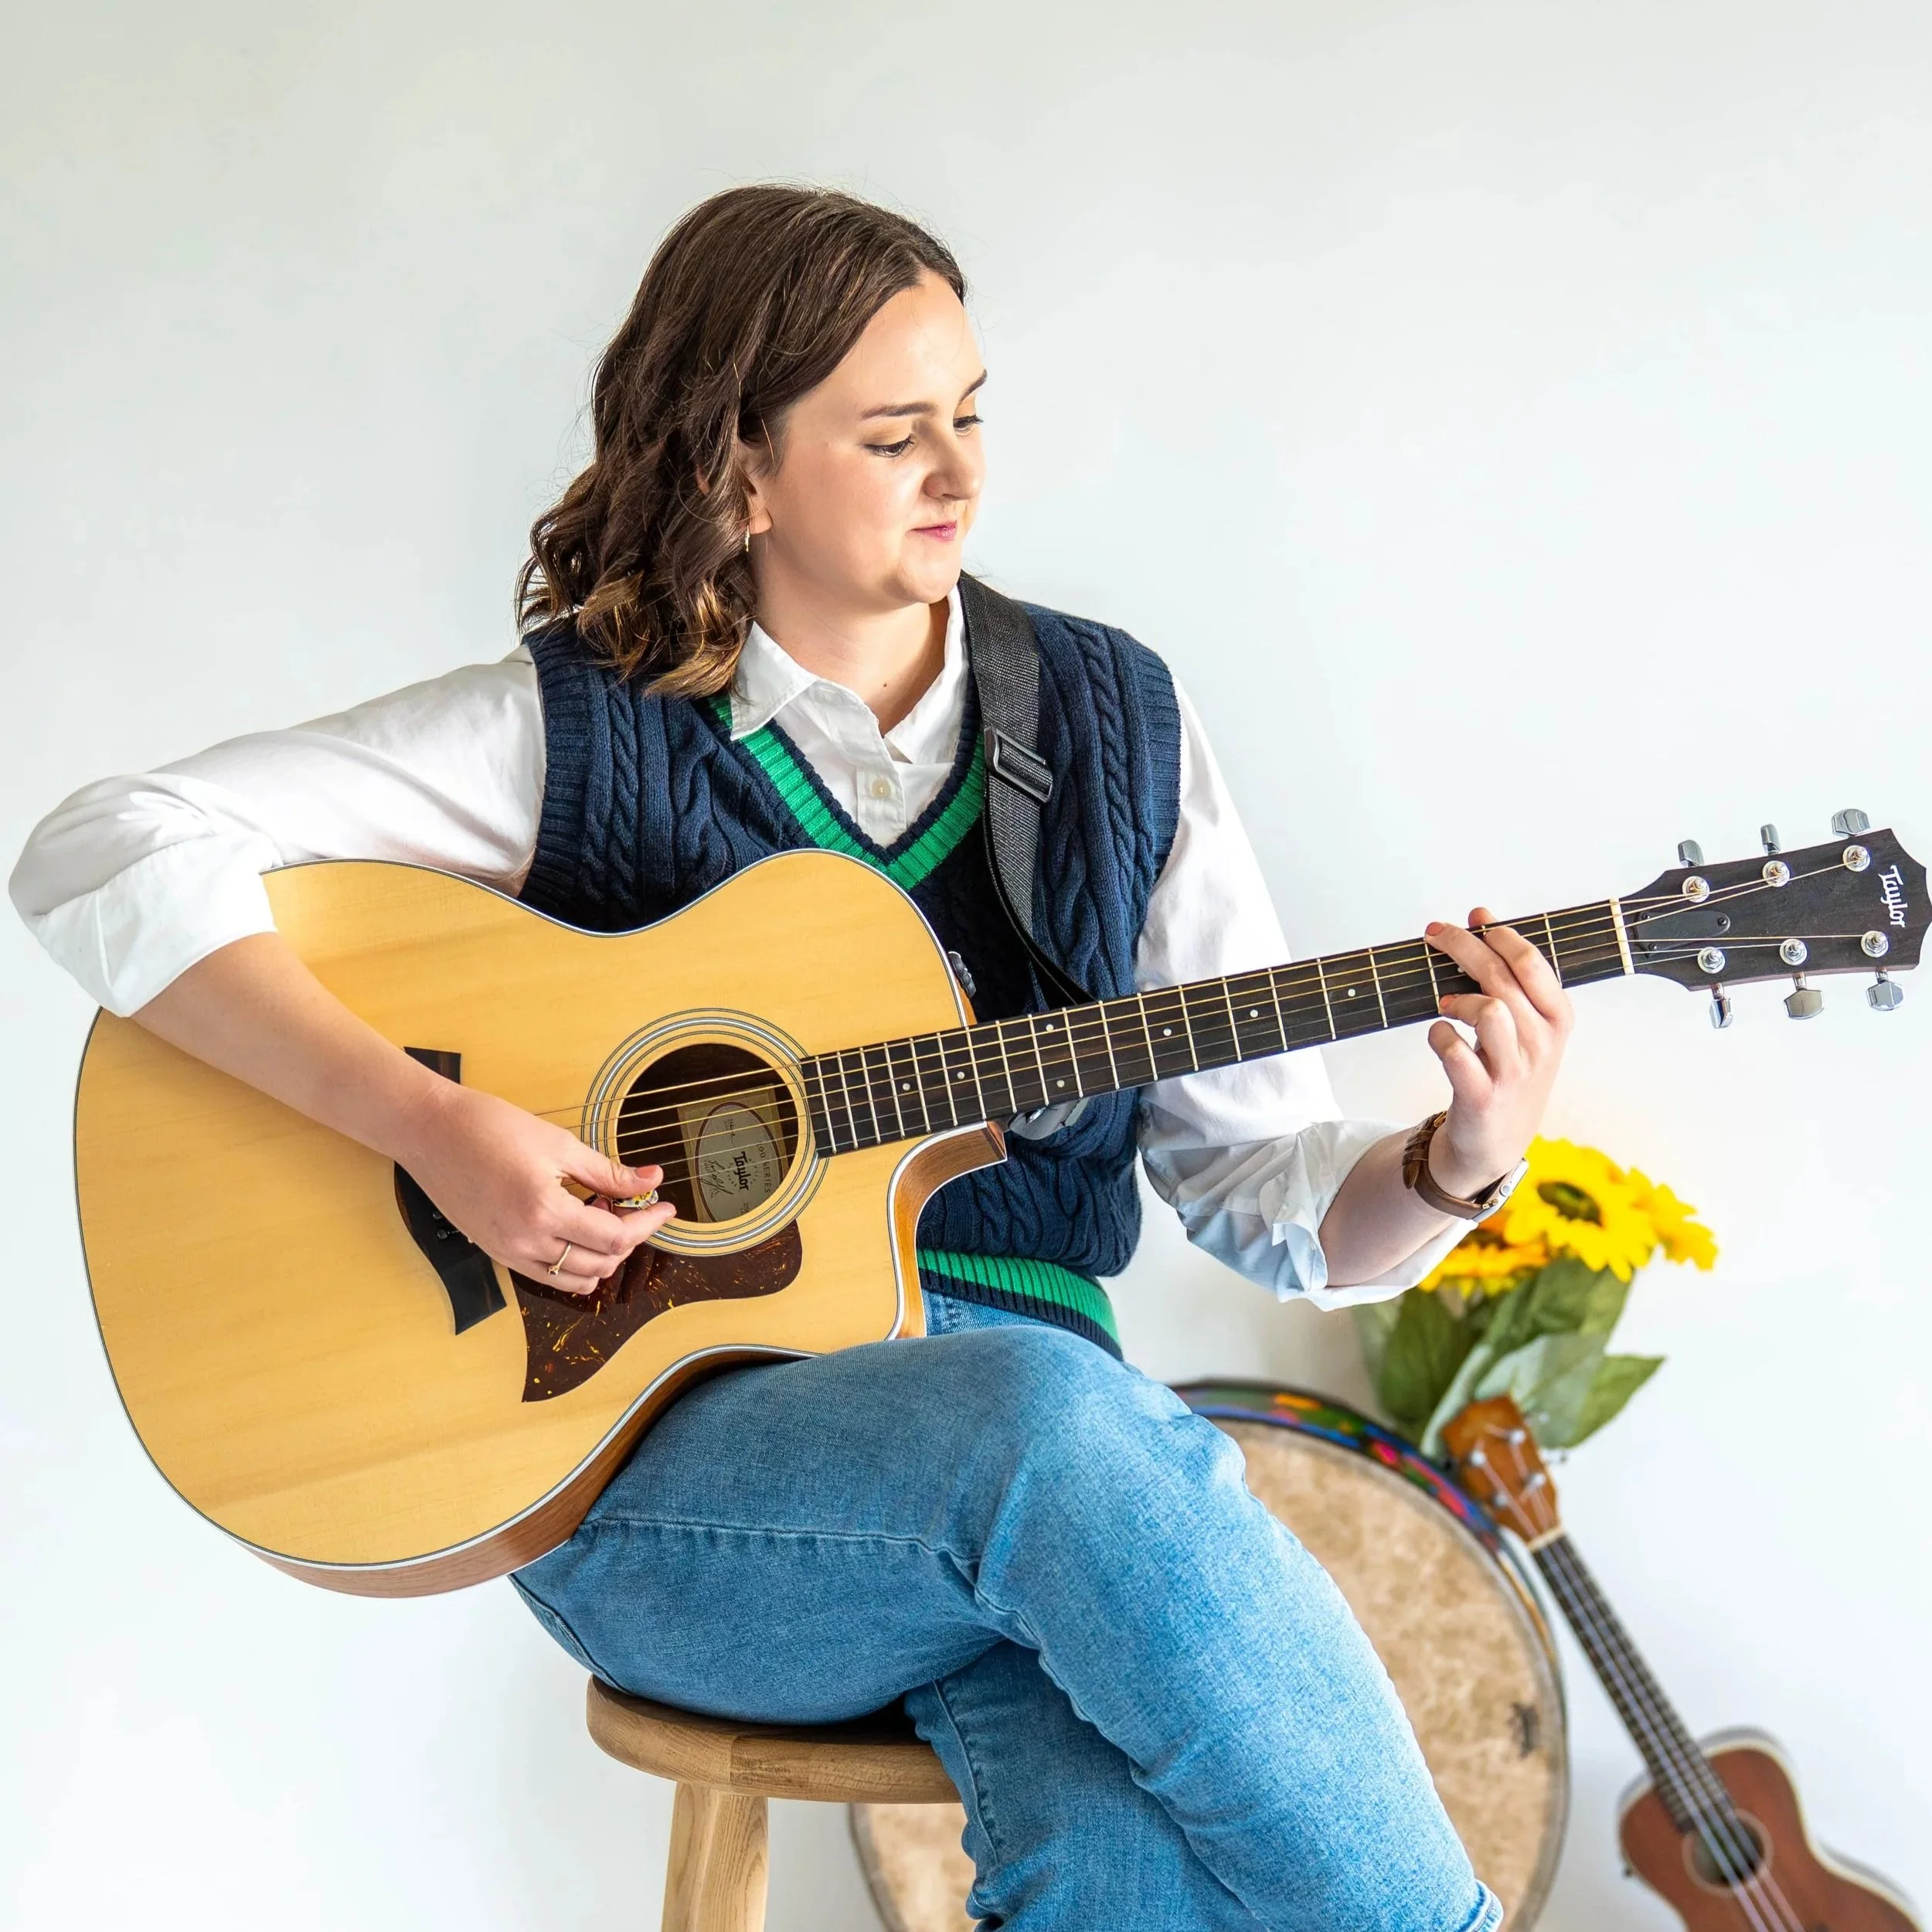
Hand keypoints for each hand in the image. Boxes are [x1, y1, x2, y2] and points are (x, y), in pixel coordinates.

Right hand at [396, 1081, 675, 1295]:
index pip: (615, 1237)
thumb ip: (608, 1172)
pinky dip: (572, 1261)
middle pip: (600, 1264)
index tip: (666, 1207)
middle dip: (629, 1239)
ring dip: (601, 1256)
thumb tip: (651, 1180)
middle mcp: (525, 1242)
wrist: (430, 1131)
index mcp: (544, 1210)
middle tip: (636, 1206)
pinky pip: (546, 1275)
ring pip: (575, 1280)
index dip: (648, 1224)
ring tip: (602, 1216)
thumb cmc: (490, 1127)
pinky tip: (575, 1226)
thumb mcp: (559, 1144)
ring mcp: (508, 1253)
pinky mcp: (495, 1253)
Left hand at [1422, 905, 1572, 1198]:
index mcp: (1557, 1020)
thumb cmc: (1509, 1073)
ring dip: (1460, 998)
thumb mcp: (1527, 1028)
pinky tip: (1440, 1036)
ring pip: (1490, 1011)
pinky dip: (1440, 1037)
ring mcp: (1513, 1071)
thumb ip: (1511, 981)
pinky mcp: (1482, 1095)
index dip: (1501, 934)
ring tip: (1447, 1003)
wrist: (1497, 1140)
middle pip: (1503, 978)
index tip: (1475, 918)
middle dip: (1464, 947)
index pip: (1533, 964)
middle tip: (1435, 934)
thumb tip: (1479, 925)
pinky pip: (1457, 1053)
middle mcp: (1541, 1044)